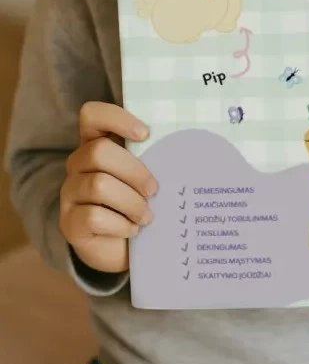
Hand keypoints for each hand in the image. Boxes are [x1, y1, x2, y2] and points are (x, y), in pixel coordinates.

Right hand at [59, 101, 157, 272]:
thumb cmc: (138, 201)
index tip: (145, 134)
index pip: (92, 115)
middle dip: (134, 171)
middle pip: (99, 152)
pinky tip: (132, 229)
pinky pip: (94, 216)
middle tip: (154, 190)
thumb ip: (152, 157)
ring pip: (98, 185)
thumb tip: (184, 146)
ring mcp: (70, 193)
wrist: (123, 247)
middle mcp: (77, 164)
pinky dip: (121, 224)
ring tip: (147, 216)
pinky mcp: (69, 222)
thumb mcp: (144, 175)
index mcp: (96, 143)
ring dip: (131, 202)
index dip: (117, 119)